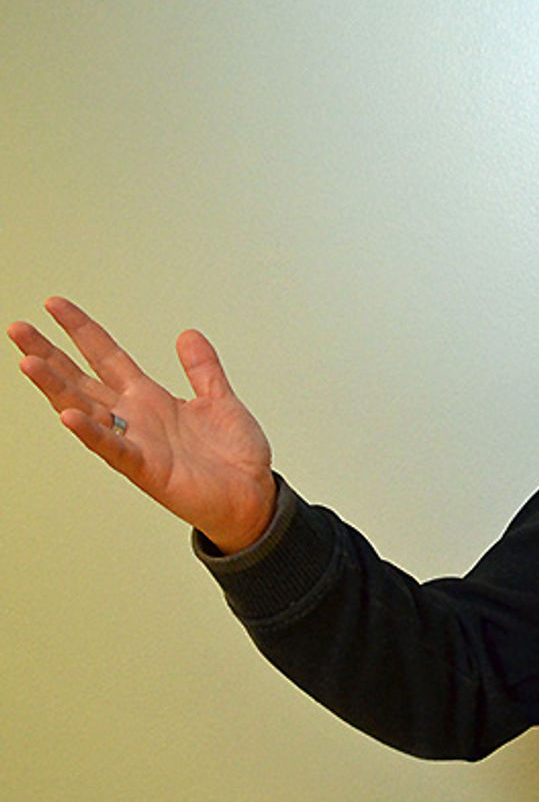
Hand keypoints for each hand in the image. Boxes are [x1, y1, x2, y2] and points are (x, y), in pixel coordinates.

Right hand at [9, 297, 276, 553]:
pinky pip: (113, 448)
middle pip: (81, 380)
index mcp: (150, 399)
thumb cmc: (233, 456)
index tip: (54, 304)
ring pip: (86, 410)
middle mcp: (134, 418)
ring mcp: (136, 443)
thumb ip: (203, 368)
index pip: (106, 356)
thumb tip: (188, 334)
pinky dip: (91, 432)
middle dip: (49, 354)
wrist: (252, 497)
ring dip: (56, 387)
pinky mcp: (146, 469)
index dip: (82, 330)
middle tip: (18, 328)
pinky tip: (68, 414)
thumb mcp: (220, 400)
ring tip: (28, 362)